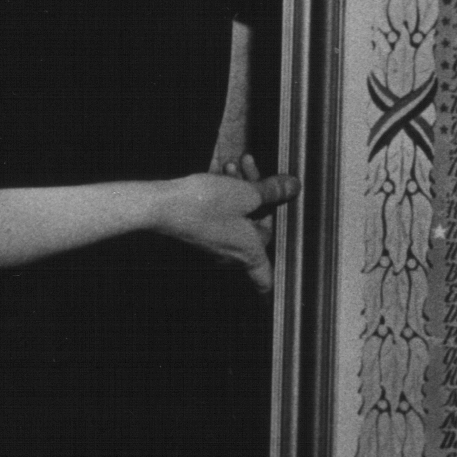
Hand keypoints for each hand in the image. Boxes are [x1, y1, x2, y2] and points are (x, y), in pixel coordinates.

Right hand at [155, 166, 300, 290]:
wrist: (162, 204)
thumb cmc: (205, 205)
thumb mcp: (248, 193)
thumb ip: (274, 191)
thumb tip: (294, 187)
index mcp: (248, 252)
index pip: (264, 279)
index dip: (269, 285)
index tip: (272, 292)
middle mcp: (231, 252)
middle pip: (256, 230)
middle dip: (259, 198)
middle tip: (253, 172)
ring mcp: (213, 240)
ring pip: (238, 215)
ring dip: (241, 188)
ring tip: (234, 164)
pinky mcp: (198, 228)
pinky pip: (220, 211)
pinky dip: (224, 192)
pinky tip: (221, 168)